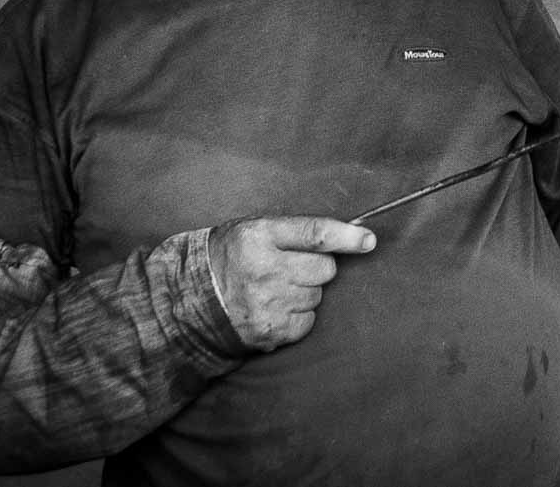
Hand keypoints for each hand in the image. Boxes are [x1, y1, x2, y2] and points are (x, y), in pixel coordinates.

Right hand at [206, 215, 375, 351]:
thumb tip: (349, 235)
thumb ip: (293, 231)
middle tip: (292, 268)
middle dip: (317, 268)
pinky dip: (298, 316)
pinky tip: (276, 308)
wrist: (191, 300)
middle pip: (324, 269)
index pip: (314, 234)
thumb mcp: (252, 230)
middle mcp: (265, 269)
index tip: (368, 240)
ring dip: (306, 292)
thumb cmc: (229, 257)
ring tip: (276, 289)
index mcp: (259, 236)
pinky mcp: (271, 330)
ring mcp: (268, 302)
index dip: (346, 237)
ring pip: (318, 296)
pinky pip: (308, 321)